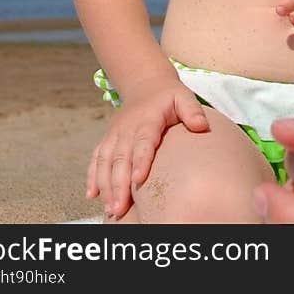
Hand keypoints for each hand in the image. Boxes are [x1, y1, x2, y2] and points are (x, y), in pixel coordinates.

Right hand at [86, 78, 208, 218]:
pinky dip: (92, 176)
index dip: (140, 160)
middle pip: (121, 157)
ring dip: (106, 185)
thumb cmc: (169, 96)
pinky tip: (92, 195)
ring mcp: (115, 134)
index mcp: (147, 119)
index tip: (137, 180)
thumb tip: (202, 126)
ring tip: (110, 209)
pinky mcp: (107, 139)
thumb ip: (192, 111)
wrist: (146, 84)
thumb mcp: (184, 97)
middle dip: (118, 184)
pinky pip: (96, 158)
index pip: (143, 141)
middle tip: (120, 208)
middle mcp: (127, 128)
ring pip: (105, 161)